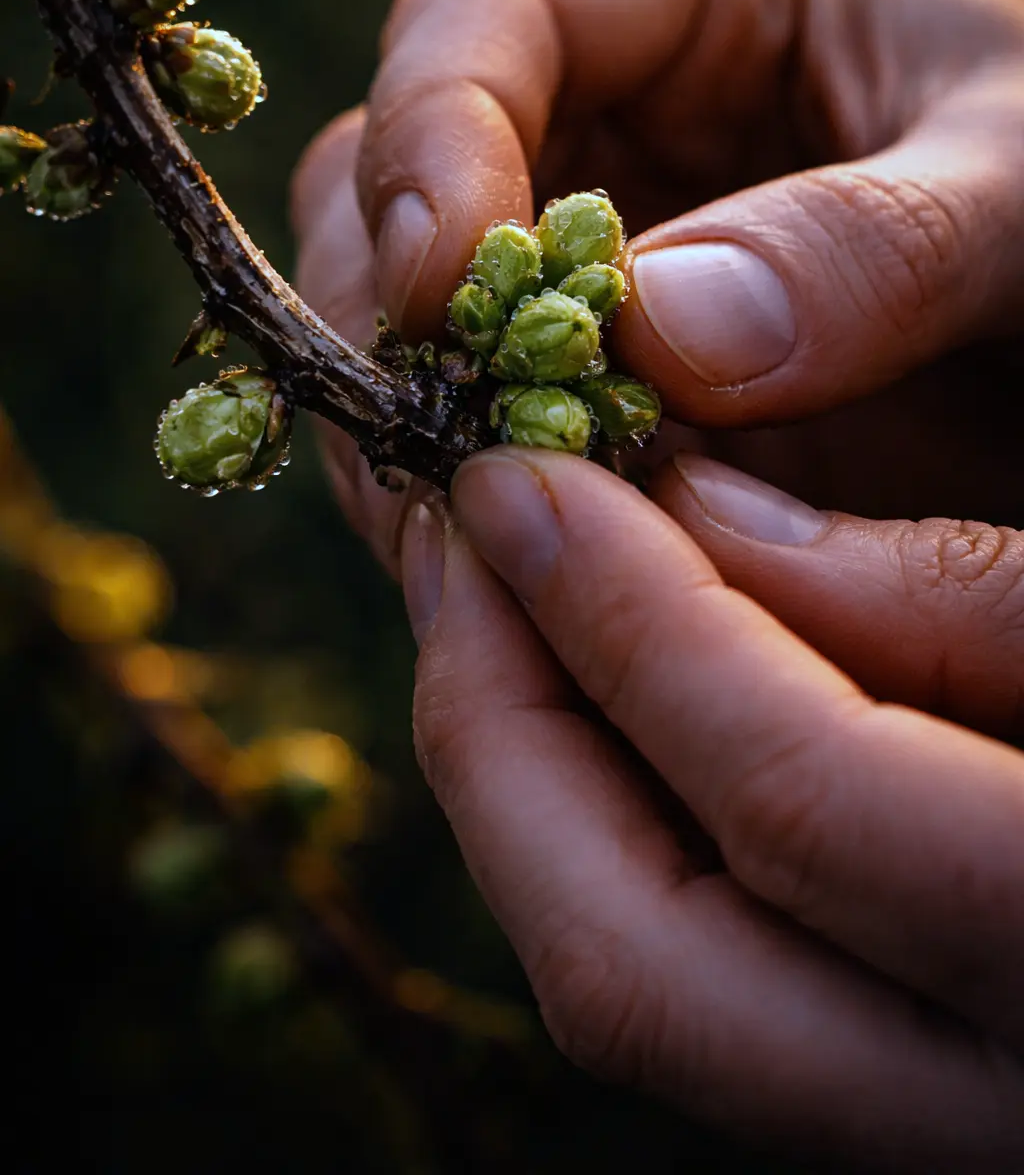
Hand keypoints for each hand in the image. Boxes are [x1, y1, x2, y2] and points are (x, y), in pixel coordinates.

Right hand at [292, 0, 1023, 573]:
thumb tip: (654, 342)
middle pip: (379, 180)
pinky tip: (524, 586)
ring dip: (423, 432)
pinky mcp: (568, 379)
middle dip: (405, 321)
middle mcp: (585, 109)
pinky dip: (475, 514)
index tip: (444, 285)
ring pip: (395, 324)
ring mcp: (558, 254)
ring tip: (492, 542)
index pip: (479, 21)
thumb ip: (875, 246)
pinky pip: (467, 437)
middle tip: (462, 450)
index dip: (430, 142)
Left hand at [399, 447, 1023, 1169]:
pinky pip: (690, 968)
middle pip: (655, 971)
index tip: (519, 469)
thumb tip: (690, 516)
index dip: (636, 620)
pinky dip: (600, 817)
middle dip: (504, 733)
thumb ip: (958, 587)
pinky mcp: (886, 1052)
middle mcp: (993, 1096)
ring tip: (486, 589)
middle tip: (460, 538)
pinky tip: (580, 673)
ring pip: (648, 992)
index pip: (808, 809)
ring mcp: (923, 1099)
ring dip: (525, 776)